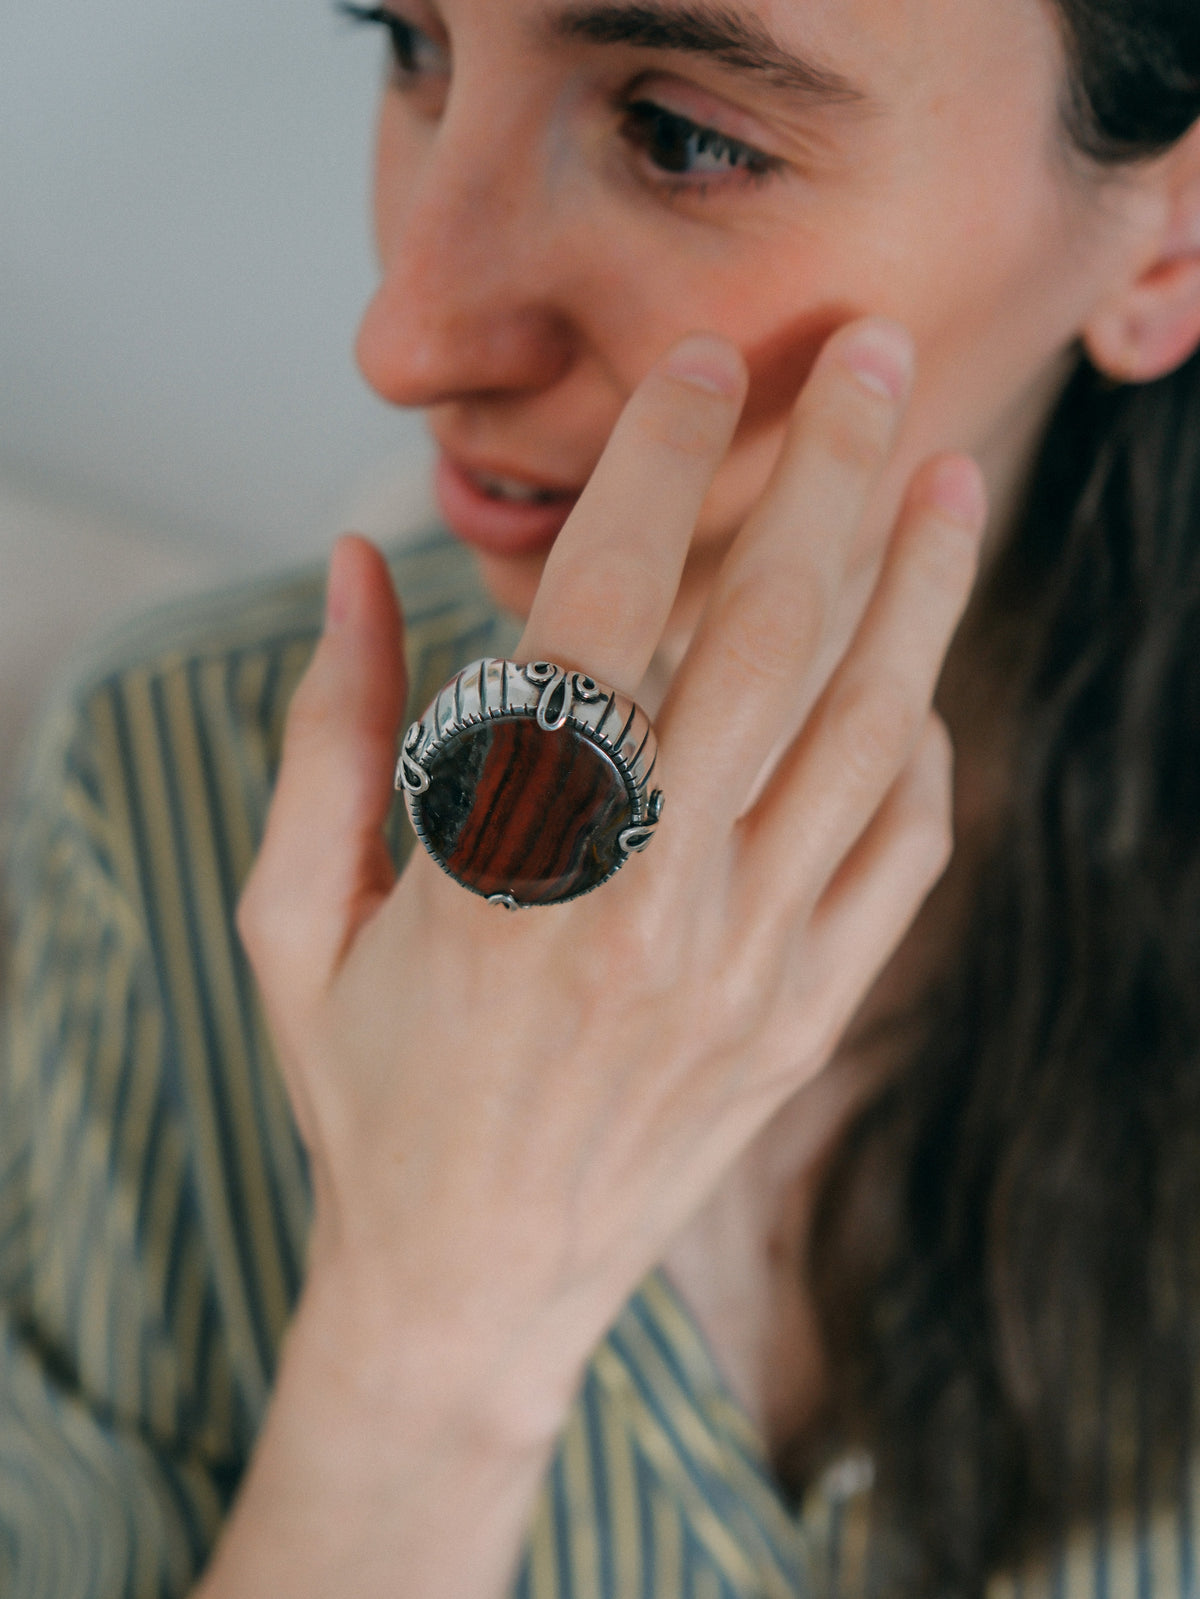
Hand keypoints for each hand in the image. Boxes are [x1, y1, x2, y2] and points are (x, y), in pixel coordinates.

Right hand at [237, 318, 986, 1447]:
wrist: (471, 1290)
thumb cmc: (370, 1093)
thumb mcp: (292, 920)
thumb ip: (328, 735)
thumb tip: (349, 562)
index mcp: (506, 864)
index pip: (601, 614)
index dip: (656, 468)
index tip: (696, 365)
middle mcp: (651, 901)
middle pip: (772, 641)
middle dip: (827, 476)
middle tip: (867, 354)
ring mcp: (752, 966)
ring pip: (871, 736)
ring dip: (919, 592)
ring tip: (950, 479)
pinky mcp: (807, 1019)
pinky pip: (900, 857)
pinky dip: (920, 754)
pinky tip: (913, 683)